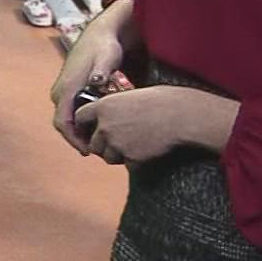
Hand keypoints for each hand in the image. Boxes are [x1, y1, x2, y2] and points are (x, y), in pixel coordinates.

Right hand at [50, 16, 126, 154]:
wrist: (99, 35)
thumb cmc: (104, 47)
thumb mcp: (106, 58)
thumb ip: (102, 70)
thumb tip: (98, 79)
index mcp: (66, 88)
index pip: (62, 122)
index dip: (73, 140)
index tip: (87, 152)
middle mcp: (60, 92)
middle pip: (64, 124)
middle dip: (78, 139)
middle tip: (99, 151)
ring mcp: (63, 91)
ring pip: (67, 119)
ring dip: (80, 132)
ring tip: (100, 142)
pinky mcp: (69, 91)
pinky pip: (71, 113)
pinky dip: (81, 123)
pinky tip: (98, 128)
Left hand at [73, 85, 236, 164]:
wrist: (181, 116)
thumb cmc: (162, 101)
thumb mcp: (132, 96)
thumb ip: (116, 107)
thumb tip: (109, 116)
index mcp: (103, 106)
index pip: (79, 117)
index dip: (84, 124)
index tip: (88, 129)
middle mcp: (106, 126)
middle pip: (93, 143)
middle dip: (102, 145)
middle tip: (115, 144)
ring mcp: (117, 143)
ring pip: (108, 157)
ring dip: (117, 155)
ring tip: (131, 148)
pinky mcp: (132, 158)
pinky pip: (128, 164)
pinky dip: (135, 162)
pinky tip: (146, 152)